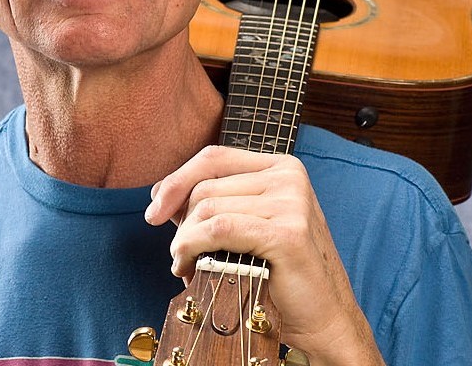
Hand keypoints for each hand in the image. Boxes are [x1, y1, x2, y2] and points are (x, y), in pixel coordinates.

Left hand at [144, 145, 384, 364]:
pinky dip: (193, 247)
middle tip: (179, 253)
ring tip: (184, 264)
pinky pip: (220, 229)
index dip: (177, 179)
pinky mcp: (288, 233)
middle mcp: (289, 176)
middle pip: (206, 185)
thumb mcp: (246, 224)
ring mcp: (292, 202)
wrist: (323, 321)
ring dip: (184, 240)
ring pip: (207, 207)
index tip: (154, 209)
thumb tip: (161, 193)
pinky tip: (189, 267)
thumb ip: (213, 202)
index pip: (214, 157)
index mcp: (281, 167)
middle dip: (181, 221)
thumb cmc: (279, 273)